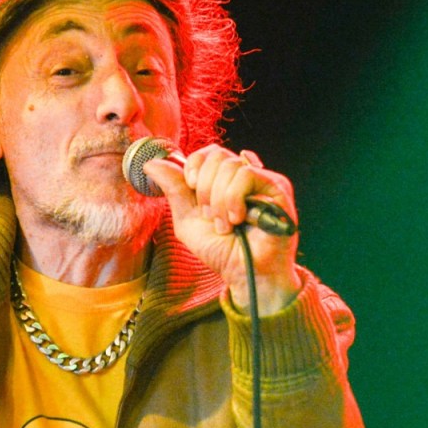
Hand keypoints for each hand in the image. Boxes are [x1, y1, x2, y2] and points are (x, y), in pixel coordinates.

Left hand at [143, 144, 301, 313]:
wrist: (245, 274)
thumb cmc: (221, 250)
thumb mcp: (188, 219)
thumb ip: (174, 189)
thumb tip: (150, 164)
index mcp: (226, 180)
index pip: (209, 152)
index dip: (194, 164)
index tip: (191, 186)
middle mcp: (246, 176)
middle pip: (217, 155)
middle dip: (205, 188)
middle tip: (209, 216)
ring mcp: (263, 180)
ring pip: (230, 165)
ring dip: (219, 199)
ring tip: (225, 225)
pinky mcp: (277, 188)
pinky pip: (247, 174)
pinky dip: (234, 198)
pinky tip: (237, 219)